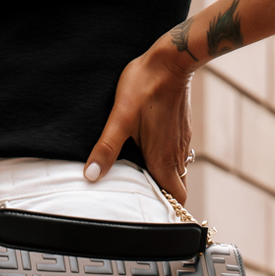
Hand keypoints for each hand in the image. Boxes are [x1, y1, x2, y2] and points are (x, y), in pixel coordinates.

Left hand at [84, 42, 192, 200]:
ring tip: (144, 178)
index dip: (167, 212)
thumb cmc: (145, 86)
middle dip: (165, 199)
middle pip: (177, 190)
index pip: (175, 199)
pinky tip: (151, 152)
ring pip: (178, 173)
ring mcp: (182, 143)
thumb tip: (91, 176)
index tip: (154, 216)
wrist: (172, 59)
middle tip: (145, 200)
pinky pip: (178, 156)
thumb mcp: (120, 118)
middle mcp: (176, 156)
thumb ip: (106, 149)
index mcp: (162, 160)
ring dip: (165, 180)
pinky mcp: (182, 130)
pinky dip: (167, 162)